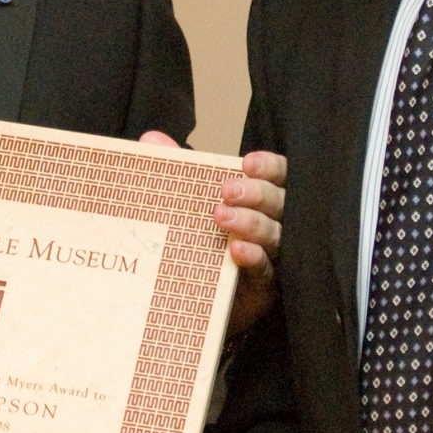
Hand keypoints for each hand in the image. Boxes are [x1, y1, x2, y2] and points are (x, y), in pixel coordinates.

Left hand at [140, 135, 285, 335]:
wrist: (187, 294)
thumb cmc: (195, 239)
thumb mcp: (182, 201)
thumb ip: (173, 168)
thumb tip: (152, 139)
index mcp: (260, 198)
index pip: (279, 176)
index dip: (270, 167)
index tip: (247, 163)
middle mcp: (273, 223)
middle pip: (280, 203)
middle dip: (257, 193)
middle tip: (227, 190)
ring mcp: (272, 256)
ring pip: (276, 235)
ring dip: (251, 224)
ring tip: (222, 217)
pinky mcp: (264, 286)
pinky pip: (266, 271)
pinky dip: (254, 258)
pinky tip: (236, 251)